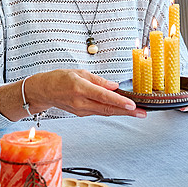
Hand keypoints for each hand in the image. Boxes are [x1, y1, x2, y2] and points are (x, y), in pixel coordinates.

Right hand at [28, 69, 146, 118]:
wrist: (44, 91)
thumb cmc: (60, 78)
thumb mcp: (79, 72)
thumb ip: (98, 80)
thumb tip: (114, 86)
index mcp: (80, 88)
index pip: (103, 96)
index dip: (119, 101)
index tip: (132, 104)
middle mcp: (81, 102)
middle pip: (108, 109)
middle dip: (127, 112)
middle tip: (143, 113)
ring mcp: (81, 110)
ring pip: (105, 112)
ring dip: (122, 112)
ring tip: (137, 112)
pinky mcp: (82, 114)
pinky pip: (100, 112)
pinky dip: (112, 110)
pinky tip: (122, 109)